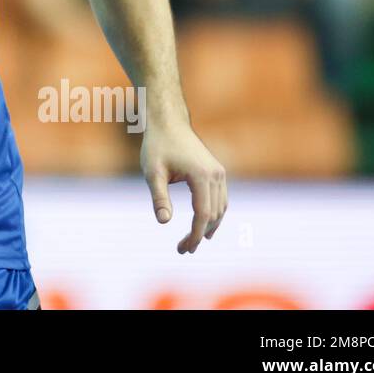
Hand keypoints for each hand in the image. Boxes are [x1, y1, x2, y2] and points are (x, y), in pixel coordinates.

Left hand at [140, 118, 227, 254]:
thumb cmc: (157, 146)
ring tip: (191, 242)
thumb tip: (164, 222)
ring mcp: (219, 173)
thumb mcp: (152, 172)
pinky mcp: (217, 171)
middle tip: (183, 250)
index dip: (194, 235)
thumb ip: (159, 197)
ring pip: (220, 208)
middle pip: (213, 214)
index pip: (203, 214)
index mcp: (202, 176)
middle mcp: (216, 175)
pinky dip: (214, 214)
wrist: (168, 122)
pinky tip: (203, 226)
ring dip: (208, 227)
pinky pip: (221, 199)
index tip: (184, 249)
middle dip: (199, 234)